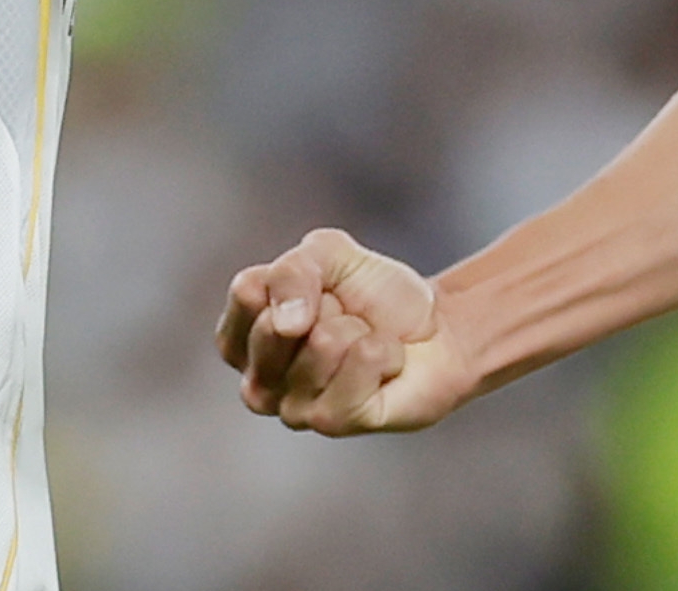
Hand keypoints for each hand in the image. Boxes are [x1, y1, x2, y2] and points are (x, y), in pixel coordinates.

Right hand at [218, 228, 475, 435]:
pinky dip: (384, 349)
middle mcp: (257, 383)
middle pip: (278, 324)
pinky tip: (384, 364)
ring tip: (365, 342)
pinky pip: (360, 362)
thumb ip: (292, 271)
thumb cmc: (374, 296)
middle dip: (328, 305)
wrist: (435, 328)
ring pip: (324, 342)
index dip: (297, 277)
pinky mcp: (333, 422)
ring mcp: (292, 409)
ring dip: (359, 331)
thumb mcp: (327, 256)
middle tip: (346, 318)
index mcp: (242, 339)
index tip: (321, 288)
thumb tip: (285, 323)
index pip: (248, 292)